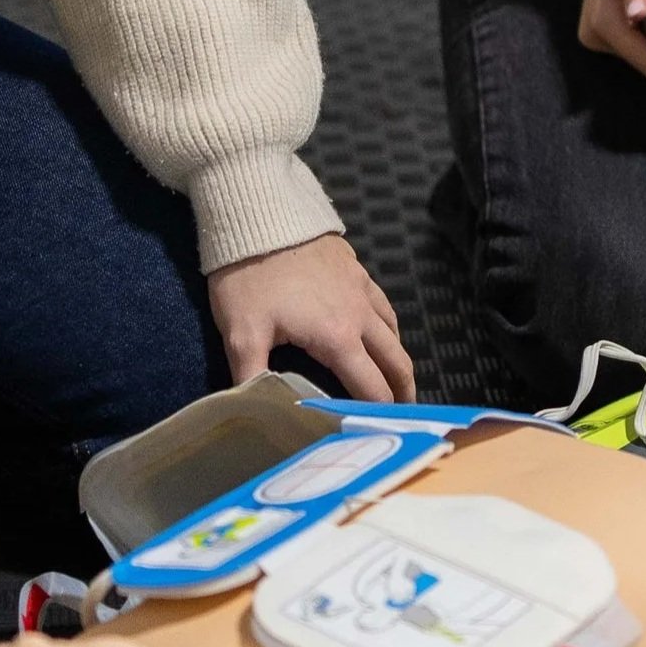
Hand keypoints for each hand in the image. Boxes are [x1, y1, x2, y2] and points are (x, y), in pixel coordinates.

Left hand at [209, 231, 415, 403]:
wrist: (261, 213)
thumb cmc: (249, 275)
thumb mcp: (241, 331)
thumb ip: (249, 376)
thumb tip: (250, 412)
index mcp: (338, 338)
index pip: (372, 388)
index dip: (381, 414)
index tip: (382, 433)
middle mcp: (360, 316)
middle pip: (397, 362)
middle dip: (404, 392)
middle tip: (404, 414)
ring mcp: (361, 290)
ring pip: (394, 332)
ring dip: (397, 360)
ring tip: (392, 379)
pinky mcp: (355, 270)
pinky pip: (383, 305)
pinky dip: (387, 327)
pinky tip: (377, 330)